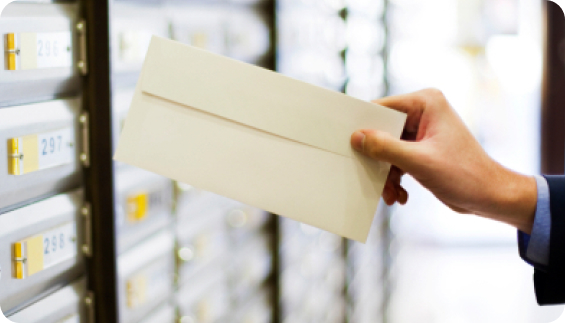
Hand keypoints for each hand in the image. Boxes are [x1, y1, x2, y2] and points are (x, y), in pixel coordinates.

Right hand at [351, 89, 536, 233]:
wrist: (490, 197)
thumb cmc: (465, 175)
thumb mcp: (419, 162)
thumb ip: (385, 147)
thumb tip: (357, 137)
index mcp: (426, 103)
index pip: (382, 108)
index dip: (364, 126)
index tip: (348, 145)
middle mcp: (423, 112)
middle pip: (381, 130)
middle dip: (377, 159)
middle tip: (373, 178)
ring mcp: (421, 131)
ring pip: (386, 149)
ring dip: (385, 174)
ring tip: (391, 194)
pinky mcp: (420, 148)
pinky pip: (395, 159)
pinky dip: (394, 178)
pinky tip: (401, 195)